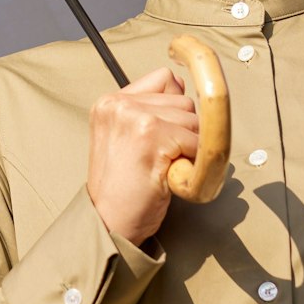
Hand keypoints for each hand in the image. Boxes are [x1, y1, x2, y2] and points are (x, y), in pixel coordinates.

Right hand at [86, 64, 198, 245]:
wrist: (108, 223)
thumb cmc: (121, 189)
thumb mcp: (124, 138)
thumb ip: (149, 111)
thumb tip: (183, 88)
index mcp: (109, 102)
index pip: (164, 79)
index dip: (173, 108)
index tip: (165, 135)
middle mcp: (118, 104)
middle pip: (183, 100)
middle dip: (183, 130)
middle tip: (161, 159)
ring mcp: (135, 117)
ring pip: (193, 119)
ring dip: (189, 146)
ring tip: (164, 167)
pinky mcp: (152, 135)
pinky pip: (195, 141)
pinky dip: (192, 162)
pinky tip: (169, 175)